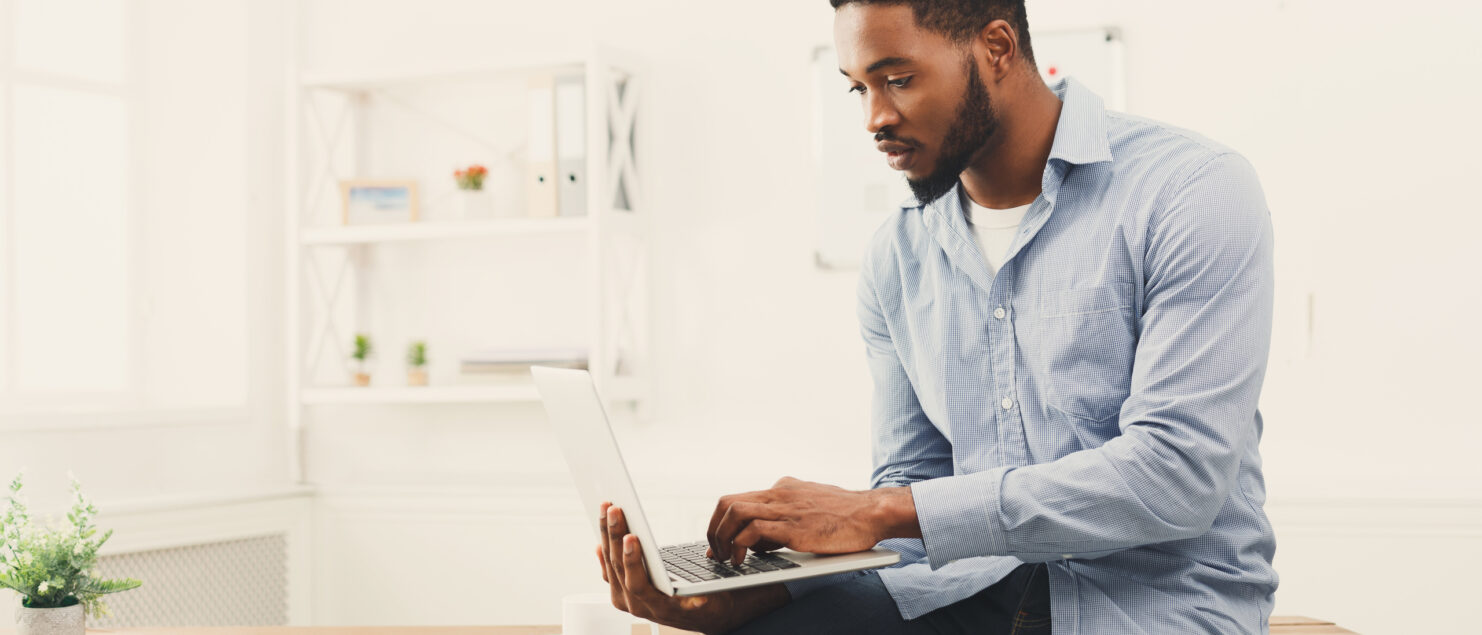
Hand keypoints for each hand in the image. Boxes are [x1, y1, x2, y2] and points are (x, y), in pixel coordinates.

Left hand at [597, 502, 788, 634]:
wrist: (709, 616)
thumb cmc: (715, 600)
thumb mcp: (714, 598)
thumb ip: (702, 598)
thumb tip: (699, 601)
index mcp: (659, 607)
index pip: (638, 583)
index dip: (631, 559)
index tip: (631, 535)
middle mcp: (638, 607)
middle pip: (619, 568)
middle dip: (615, 535)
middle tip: (614, 508)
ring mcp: (628, 600)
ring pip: (611, 565)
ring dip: (607, 534)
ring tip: (607, 508)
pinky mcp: (624, 592)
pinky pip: (609, 570)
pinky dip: (604, 550)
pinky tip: (602, 534)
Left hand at [706, 476, 918, 564]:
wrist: (871, 512)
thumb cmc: (847, 514)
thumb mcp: (811, 506)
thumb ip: (788, 516)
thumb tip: (766, 539)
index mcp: (783, 488)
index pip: (740, 498)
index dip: (722, 522)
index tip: (718, 542)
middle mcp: (779, 493)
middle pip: (728, 502)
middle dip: (714, 529)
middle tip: (716, 552)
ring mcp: (785, 508)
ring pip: (734, 512)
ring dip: (722, 537)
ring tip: (726, 558)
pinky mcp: (793, 527)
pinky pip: (753, 530)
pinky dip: (740, 545)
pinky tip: (743, 559)